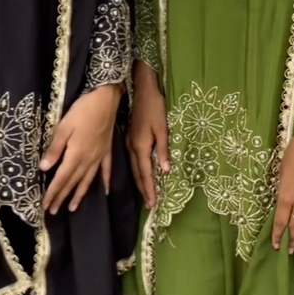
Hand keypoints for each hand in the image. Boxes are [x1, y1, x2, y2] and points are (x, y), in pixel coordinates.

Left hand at [40, 84, 121, 214]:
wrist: (106, 99)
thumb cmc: (82, 111)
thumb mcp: (63, 127)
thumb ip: (54, 149)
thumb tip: (43, 168)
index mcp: (76, 155)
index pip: (61, 178)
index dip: (53, 193)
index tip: (45, 206)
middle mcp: (88, 160)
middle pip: (73, 182)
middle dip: (62, 197)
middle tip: (53, 211)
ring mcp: (99, 156)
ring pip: (87, 180)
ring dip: (79, 195)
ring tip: (72, 208)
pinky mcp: (107, 151)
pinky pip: (106, 170)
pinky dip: (105, 182)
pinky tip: (104, 191)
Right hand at [127, 61, 168, 209]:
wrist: (141, 89)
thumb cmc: (155, 107)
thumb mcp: (162, 128)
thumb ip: (163, 150)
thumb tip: (165, 171)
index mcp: (140, 146)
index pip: (145, 173)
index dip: (149, 189)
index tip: (153, 204)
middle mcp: (132, 147)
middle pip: (137, 173)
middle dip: (143, 189)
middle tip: (149, 205)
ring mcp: (128, 142)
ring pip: (133, 167)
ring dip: (139, 181)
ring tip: (144, 194)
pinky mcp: (129, 138)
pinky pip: (131, 159)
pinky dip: (136, 170)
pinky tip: (137, 174)